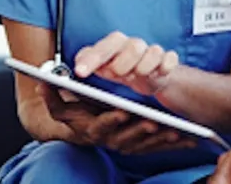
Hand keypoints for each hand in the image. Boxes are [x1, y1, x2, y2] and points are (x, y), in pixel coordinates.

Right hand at [38, 83, 195, 153]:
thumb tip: (42, 82)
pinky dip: (172, 144)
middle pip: (127, 138)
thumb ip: (52, 95)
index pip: (102, 126)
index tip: (122, 111)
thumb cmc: (78, 114)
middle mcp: (110, 140)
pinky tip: (187, 138)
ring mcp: (127, 145)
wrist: (84, 131)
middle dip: (140, 131)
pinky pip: (157, 148)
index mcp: (93, 129)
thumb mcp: (63, 106)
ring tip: (174, 130)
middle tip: (154, 122)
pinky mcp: (141, 147)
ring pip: (145, 145)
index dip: (112, 120)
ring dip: (159, 140)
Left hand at [74, 31, 178, 95]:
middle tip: (118, 75)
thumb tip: (77, 62)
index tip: (80, 72)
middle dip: (123, 65)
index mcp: (116, 44)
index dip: (93, 59)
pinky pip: (170, 59)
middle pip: (133, 47)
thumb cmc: (120, 68)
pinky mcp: (167, 60)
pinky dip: (165, 66)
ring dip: (144, 68)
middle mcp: (134, 44)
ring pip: (153, 52)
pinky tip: (159, 73)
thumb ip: (87, 60)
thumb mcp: (102, 66)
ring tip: (137, 76)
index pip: (104, 46)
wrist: (146, 76)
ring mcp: (152, 51)